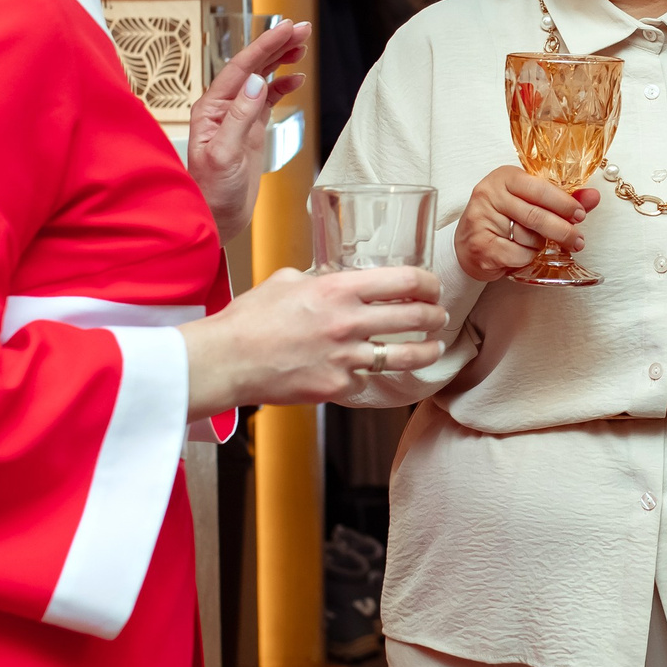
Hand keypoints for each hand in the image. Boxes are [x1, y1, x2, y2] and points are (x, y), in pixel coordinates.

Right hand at [180, 264, 444, 414]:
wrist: (227, 361)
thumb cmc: (250, 319)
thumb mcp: (287, 281)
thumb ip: (319, 279)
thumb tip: (333, 280)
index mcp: (338, 290)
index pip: (403, 280)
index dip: (427, 283)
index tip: (432, 286)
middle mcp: (348, 323)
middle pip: (415, 318)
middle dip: (435, 316)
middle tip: (439, 316)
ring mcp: (345, 358)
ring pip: (405, 356)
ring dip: (427, 351)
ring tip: (434, 348)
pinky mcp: (337, 386)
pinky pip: (366, 380)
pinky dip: (369, 375)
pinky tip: (370, 371)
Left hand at [189, 20, 311, 242]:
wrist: (214, 219)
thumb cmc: (211, 192)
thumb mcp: (225, 155)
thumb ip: (239, 117)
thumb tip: (257, 83)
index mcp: (212, 108)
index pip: (243, 67)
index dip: (267, 45)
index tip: (287, 28)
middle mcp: (223, 107)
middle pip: (253, 66)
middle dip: (277, 45)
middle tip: (302, 28)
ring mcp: (238, 117)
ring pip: (262, 78)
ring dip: (281, 60)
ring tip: (302, 44)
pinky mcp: (250, 130)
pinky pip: (267, 99)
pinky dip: (283, 86)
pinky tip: (296, 78)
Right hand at [458, 167, 600, 281]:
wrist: (467, 246)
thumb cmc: (503, 221)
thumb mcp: (530, 203)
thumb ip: (561, 200)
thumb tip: (593, 197)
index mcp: (505, 176)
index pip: (540, 187)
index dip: (564, 203)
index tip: (580, 214)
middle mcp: (489, 193)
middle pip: (537, 214)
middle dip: (563, 231)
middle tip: (577, 240)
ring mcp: (481, 218)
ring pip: (529, 237)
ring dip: (541, 246)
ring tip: (536, 245)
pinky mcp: (479, 244)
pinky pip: (518, 254)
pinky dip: (526, 258)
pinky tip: (521, 255)